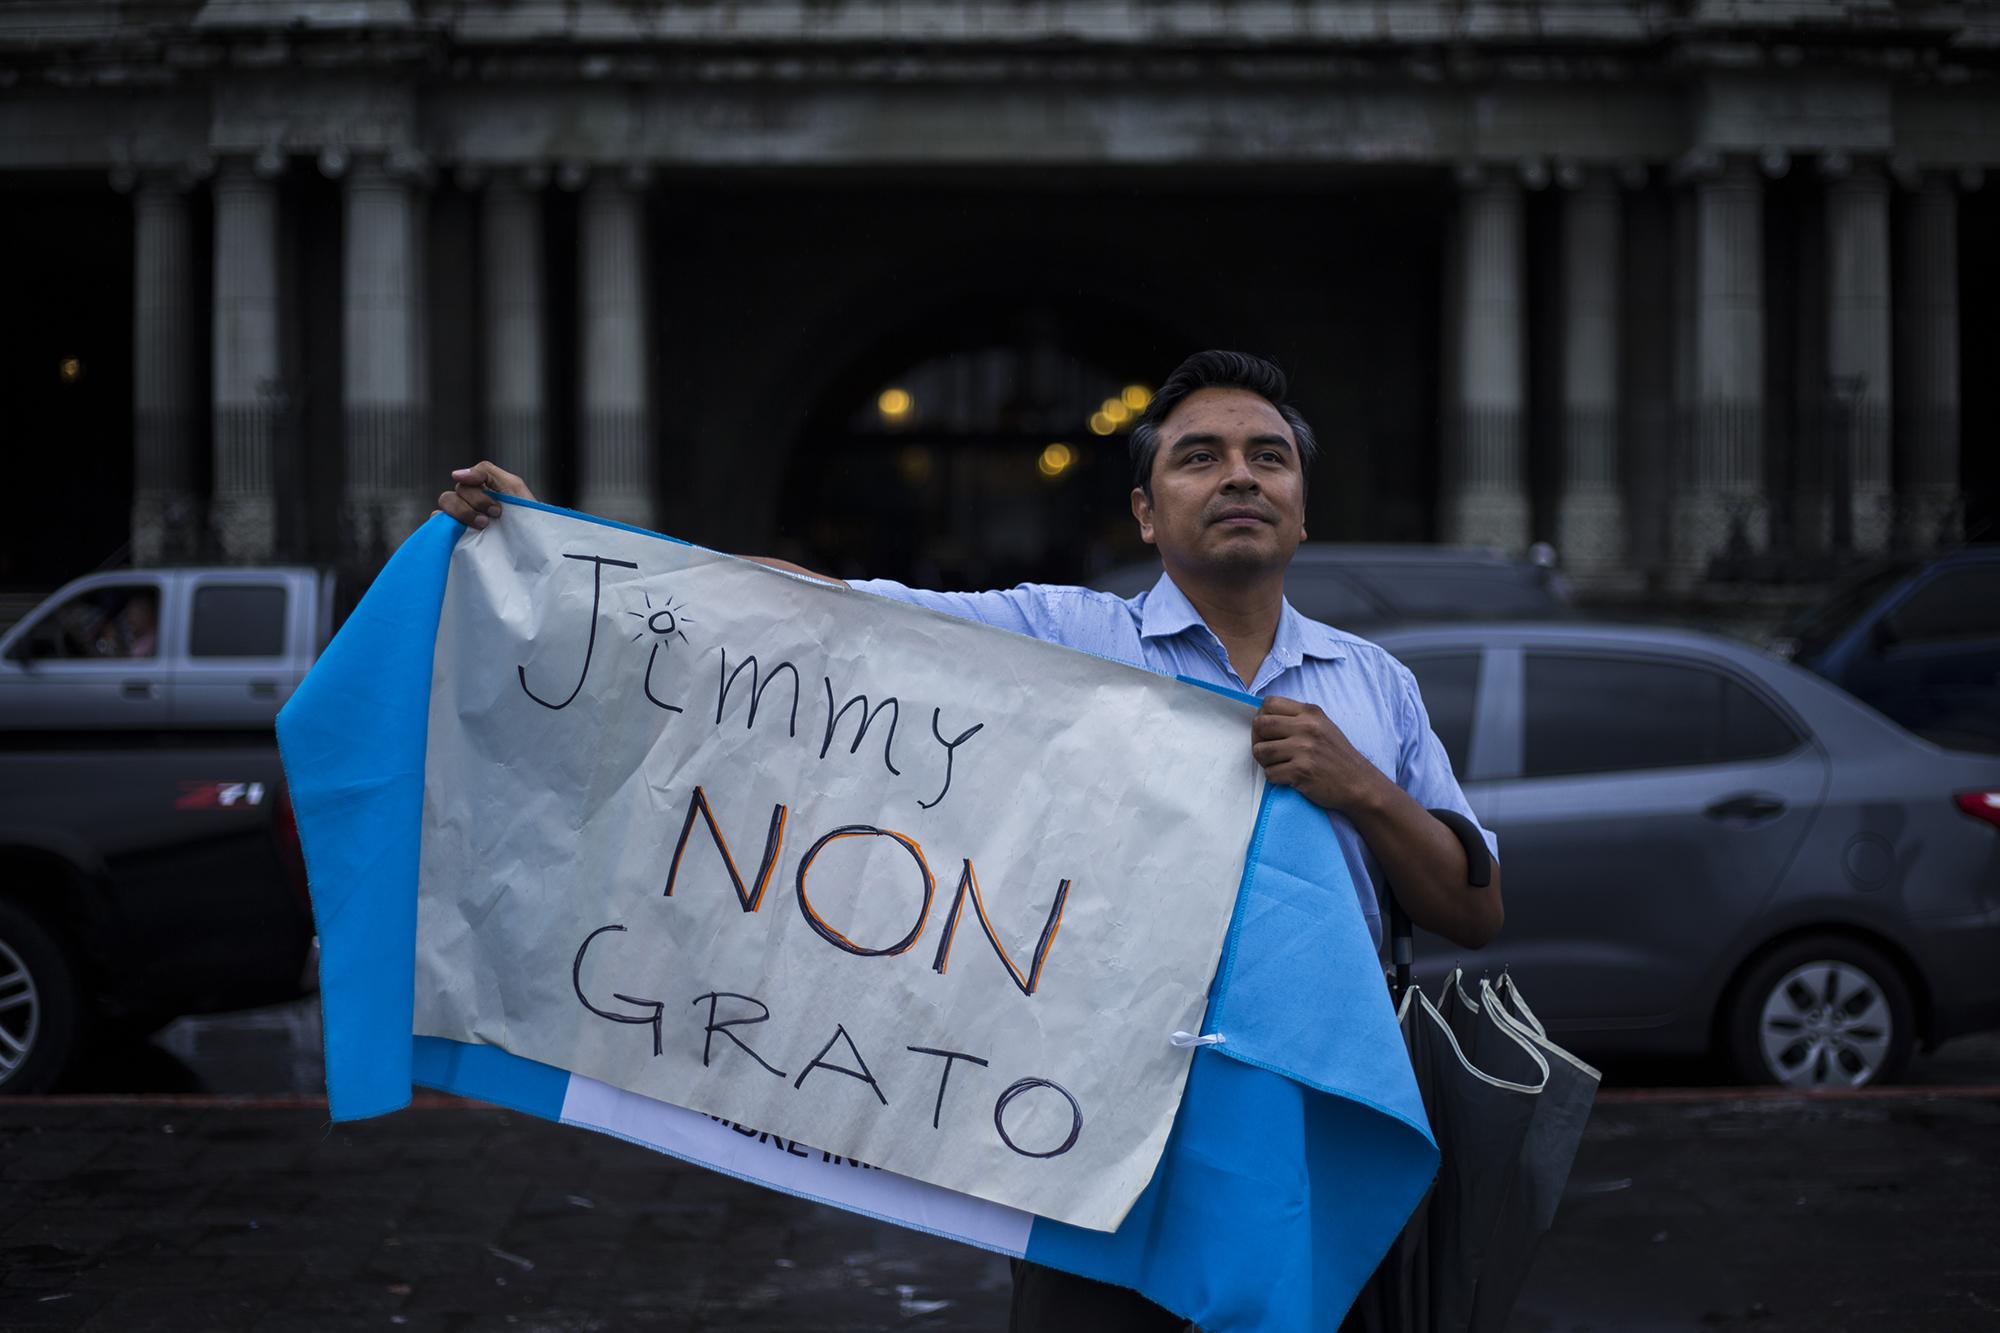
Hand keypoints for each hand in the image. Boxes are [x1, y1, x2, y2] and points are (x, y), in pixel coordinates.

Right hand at [437, 460, 534, 528]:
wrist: (530, 551)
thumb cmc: (526, 520)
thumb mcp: (514, 488)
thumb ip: (487, 472)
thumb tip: (455, 474)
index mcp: (482, 489)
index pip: (466, 478)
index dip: (475, 483)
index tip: (496, 505)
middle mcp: (469, 502)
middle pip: (456, 490)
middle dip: (476, 501)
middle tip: (495, 515)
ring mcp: (460, 518)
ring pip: (445, 502)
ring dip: (463, 512)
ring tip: (484, 526)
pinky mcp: (454, 535)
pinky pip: (437, 523)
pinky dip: (443, 523)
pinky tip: (462, 530)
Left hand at [1250, 696, 1384, 814]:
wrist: (1358, 783)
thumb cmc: (1337, 755)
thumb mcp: (1323, 725)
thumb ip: (1297, 717)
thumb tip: (1263, 716)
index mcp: (1310, 712)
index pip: (1269, 703)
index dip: (1261, 717)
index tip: (1267, 730)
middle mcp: (1307, 727)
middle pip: (1260, 725)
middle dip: (1257, 739)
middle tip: (1267, 750)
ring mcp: (1304, 749)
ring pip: (1260, 751)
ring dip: (1265, 761)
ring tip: (1279, 765)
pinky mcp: (1301, 771)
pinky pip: (1270, 773)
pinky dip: (1275, 778)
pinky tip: (1289, 777)